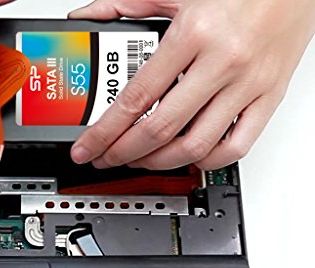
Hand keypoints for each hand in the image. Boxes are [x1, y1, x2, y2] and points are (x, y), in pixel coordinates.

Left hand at [70, 0, 314, 169]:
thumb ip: (128, 4)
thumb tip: (90, 17)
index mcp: (194, 33)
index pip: (136, 99)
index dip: (105, 132)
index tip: (87, 149)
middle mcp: (221, 63)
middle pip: (160, 130)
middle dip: (123, 153)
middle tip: (107, 158)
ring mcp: (247, 85)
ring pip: (195, 146)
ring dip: (158, 162)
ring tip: (139, 159)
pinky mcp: (268, 99)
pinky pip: (237, 147)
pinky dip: (207, 161)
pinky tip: (188, 157)